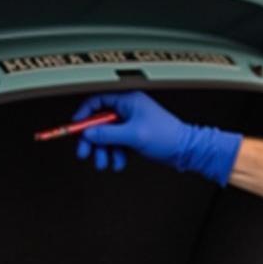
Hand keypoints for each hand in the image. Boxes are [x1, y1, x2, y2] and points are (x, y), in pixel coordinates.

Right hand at [73, 91, 241, 184]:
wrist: (186, 149)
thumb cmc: (167, 136)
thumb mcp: (134, 135)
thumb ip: (108, 134)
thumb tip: (88, 134)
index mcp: (128, 100)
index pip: (97, 101)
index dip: (84, 115)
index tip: (76, 129)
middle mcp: (127, 109)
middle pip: (99, 122)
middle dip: (92, 140)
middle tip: (85, 153)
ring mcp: (130, 123)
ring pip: (107, 136)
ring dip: (104, 151)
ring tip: (105, 164)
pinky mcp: (134, 136)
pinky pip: (117, 144)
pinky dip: (115, 154)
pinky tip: (119, 163)